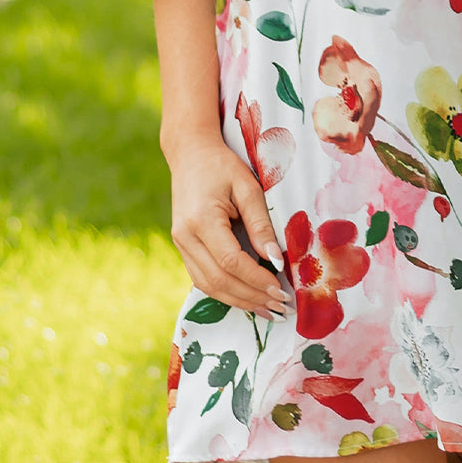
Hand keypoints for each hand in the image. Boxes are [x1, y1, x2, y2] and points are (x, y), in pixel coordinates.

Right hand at [167, 134, 291, 320]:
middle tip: (280, 308)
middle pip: (218, 281)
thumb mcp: (248, 187)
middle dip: (251, 298)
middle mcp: (185, 237)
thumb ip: (261, 224)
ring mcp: (180, 243)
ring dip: (238, 301)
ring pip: (208, 285)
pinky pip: (202, 278)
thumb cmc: (222, 165)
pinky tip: (246, 297)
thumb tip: (277, 261)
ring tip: (267, 309)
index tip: (281, 291)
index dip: (257, 280)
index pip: (231, 262)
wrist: (190, 152)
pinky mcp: (182, 246)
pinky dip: (225, 291)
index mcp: (201, 220)